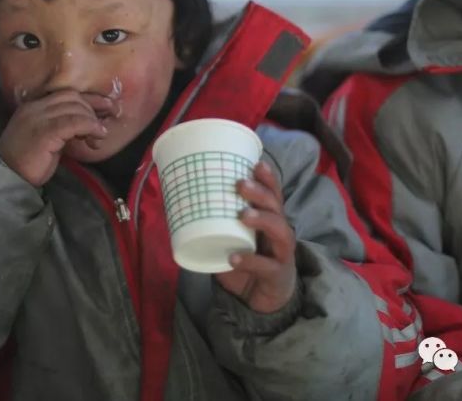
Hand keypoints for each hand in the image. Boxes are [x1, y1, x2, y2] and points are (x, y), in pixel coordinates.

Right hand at [0, 90, 109, 186]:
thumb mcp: (45, 140)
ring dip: (92, 121)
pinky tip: (95, 137)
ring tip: (98, 138)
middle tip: (104, 127)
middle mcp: (35, 108)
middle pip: (72, 97)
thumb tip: (85, 126)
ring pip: (75, 108)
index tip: (105, 108)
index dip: (88, 99)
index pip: (65, 94)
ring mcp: (38, 117)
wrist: (7, 177)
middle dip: (94, 108)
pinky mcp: (45, 131)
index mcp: (33, 107)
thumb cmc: (26, 164)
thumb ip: (60, 129)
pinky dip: (89, 127)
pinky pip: (74, 122)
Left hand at [214, 162, 297, 313]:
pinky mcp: (277, 274)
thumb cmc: (245, 262)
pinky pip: (266, 266)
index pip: (273, 193)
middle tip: (240, 184)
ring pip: (280, 230)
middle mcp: (279, 231)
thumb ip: (214, 224)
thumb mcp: (230, 239)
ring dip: (262, 219)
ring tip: (242, 215)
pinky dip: (250, 260)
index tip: (256, 162)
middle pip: (277, 206)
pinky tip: (234, 257)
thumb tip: (180, 205)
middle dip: (261, 192)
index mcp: (269, 219)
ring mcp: (281, 253)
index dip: (268, 178)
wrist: (259, 300)